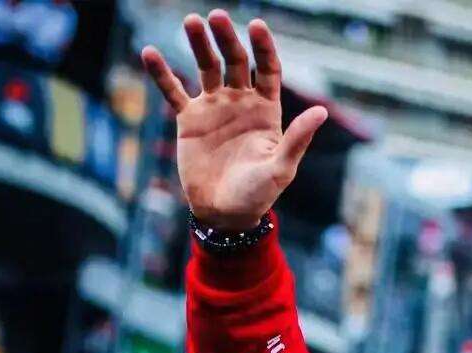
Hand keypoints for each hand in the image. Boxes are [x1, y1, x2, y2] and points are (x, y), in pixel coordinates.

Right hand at [140, 10, 326, 229]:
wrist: (224, 215)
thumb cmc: (258, 195)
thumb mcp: (280, 168)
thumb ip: (298, 139)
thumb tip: (322, 111)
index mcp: (266, 111)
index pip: (267, 69)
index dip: (263, 47)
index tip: (256, 26)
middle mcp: (240, 102)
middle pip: (234, 61)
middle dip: (226, 38)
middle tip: (216, 17)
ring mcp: (214, 108)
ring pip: (206, 67)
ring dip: (198, 44)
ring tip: (191, 22)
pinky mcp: (189, 119)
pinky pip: (174, 91)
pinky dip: (161, 74)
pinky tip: (149, 53)